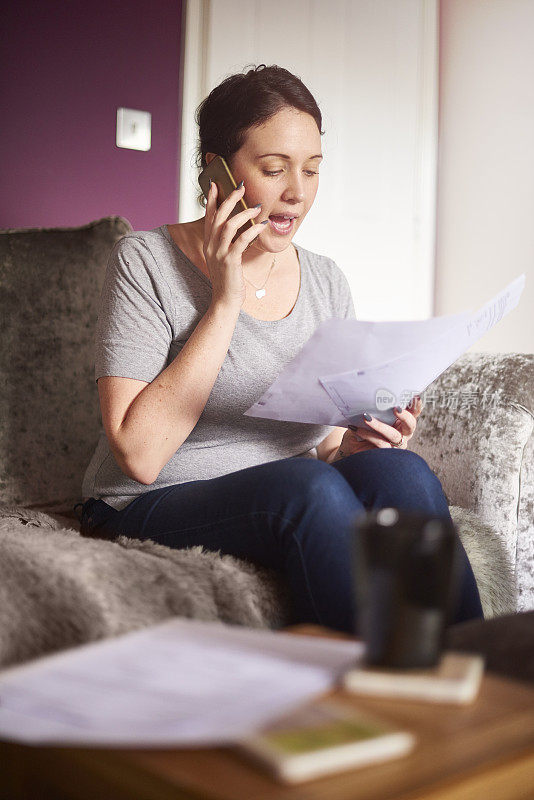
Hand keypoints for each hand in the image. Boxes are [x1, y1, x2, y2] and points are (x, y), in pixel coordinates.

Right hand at [204, 181, 264, 308]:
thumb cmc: (228, 280)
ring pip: (228, 225)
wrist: (225, 300)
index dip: (211, 199)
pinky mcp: (230, 261)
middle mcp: (211, 246)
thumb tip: (238, 228)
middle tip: (241, 187)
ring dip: (244, 213)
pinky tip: (262, 225)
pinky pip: (241, 240)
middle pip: (218, 216)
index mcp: (208, 243)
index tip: (215, 184)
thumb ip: (227, 243)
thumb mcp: (223, 258)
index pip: (208, 217)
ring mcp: (219, 253)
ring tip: (257, 207)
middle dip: (229, 198)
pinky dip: (252, 230)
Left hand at [331, 396, 423, 460]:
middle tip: (396, 408)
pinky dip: (368, 434)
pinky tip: (357, 429)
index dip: (416, 406)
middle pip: (410, 425)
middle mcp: (403, 434)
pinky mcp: (385, 454)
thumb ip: (373, 408)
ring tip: (366, 417)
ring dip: (380, 425)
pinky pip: (380, 443)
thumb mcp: (368, 415)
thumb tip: (370, 394)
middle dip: (405, 416)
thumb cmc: (362, 428)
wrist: (350, 448)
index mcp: (402, 421)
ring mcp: (396, 445)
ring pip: (393, 435)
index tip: (415, 397)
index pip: (413, 412)